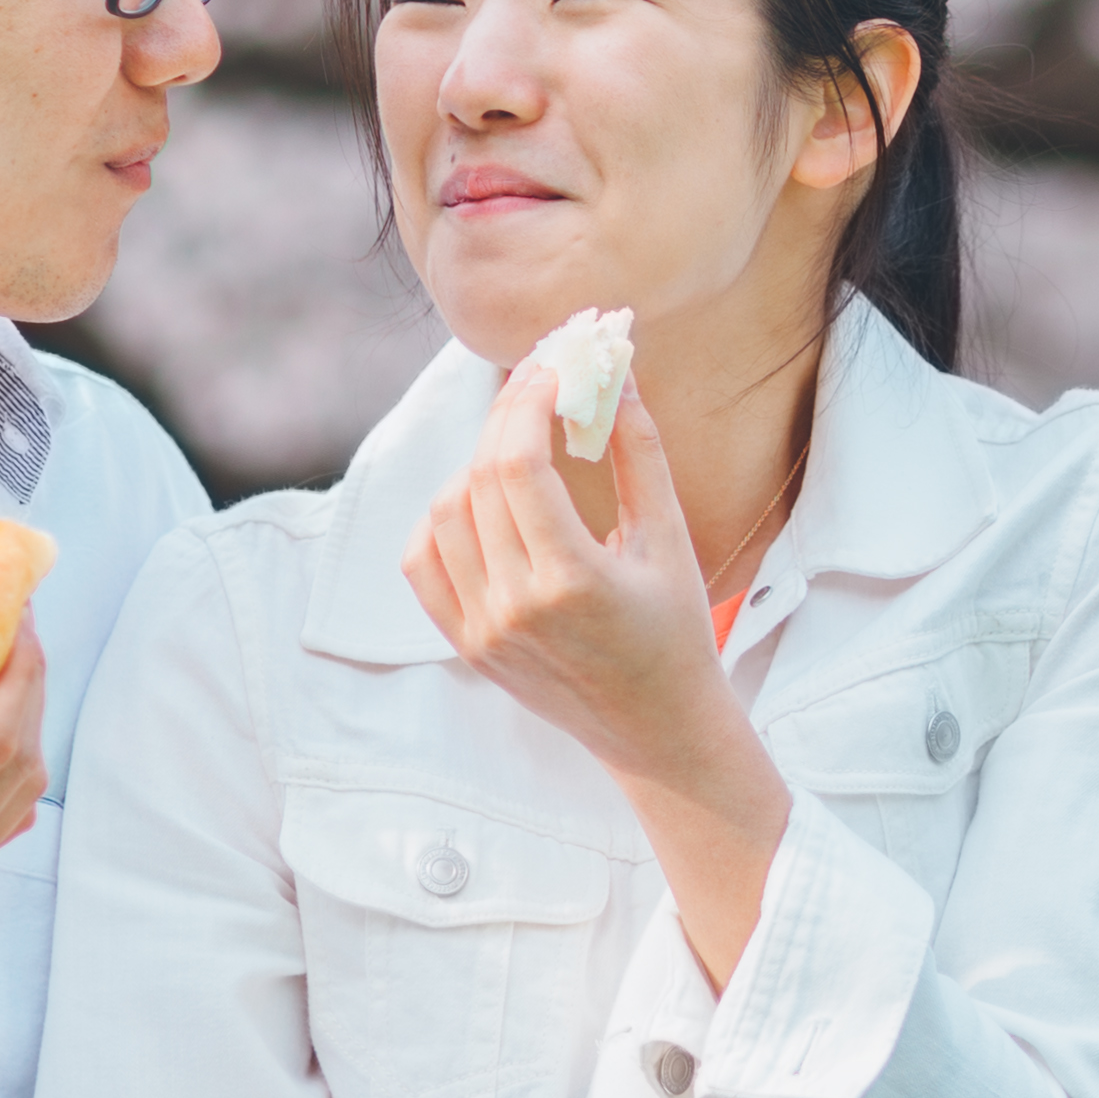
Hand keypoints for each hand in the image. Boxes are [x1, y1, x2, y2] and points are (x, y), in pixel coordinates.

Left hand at [402, 365, 746, 781]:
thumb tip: (615, 376)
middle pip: (480, 477)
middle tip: (535, 382)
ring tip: (519, 444)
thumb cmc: (676, 633)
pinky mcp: (466, 643)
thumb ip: (640, 453)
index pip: (518, 463)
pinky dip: (442, 517)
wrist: (656, 728)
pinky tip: (479, 496)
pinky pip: (422, 560)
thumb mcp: (669, 541)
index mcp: (571, 580)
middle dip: (506, 414)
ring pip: (445, 512)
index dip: (527, 402)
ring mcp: (482, 629)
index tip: (550, 368)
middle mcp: (515, 607)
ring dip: (477, 462)